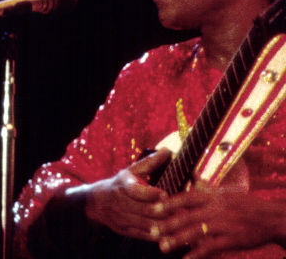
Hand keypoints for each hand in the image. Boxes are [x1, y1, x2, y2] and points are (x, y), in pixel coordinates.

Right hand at [75, 149, 171, 241]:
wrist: (96, 202)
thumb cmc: (119, 184)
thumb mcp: (131, 171)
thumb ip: (150, 163)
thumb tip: (167, 151)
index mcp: (123, 186)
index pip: (136, 191)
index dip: (151, 194)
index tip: (165, 194)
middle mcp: (121, 203)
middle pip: (145, 210)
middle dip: (163, 211)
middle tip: (181, 211)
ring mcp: (123, 218)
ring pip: (147, 225)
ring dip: (164, 225)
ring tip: (180, 223)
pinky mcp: (125, 231)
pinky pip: (145, 236)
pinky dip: (159, 236)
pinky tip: (172, 234)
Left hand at [155, 181, 285, 257]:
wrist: (272, 219)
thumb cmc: (248, 205)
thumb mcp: (228, 193)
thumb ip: (208, 188)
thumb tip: (193, 176)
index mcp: (214, 197)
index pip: (187, 198)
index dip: (170, 203)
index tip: (154, 208)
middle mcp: (217, 209)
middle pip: (187, 216)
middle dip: (168, 224)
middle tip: (152, 231)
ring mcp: (224, 225)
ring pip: (196, 233)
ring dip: (178, 240)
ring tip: (163, 246)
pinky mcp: (232, 240)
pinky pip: (211, 247)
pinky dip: (198, 254)